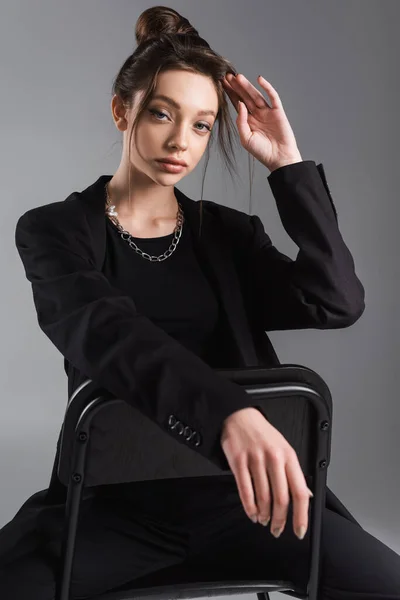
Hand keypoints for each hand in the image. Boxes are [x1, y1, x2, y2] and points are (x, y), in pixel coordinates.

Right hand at [220, 407, 312, 539]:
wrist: (239, 416)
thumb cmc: (263, 434)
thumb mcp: (284, 449)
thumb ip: (294, 473)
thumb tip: (307, 496)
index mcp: (289, 456)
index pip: (300, 492)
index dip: (301, 516)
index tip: (299, 530)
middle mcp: (274, 458)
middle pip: (281, 499)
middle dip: (279, 520)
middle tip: (277, 530)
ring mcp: (255, 459)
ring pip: (263, 497)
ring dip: (264, 515)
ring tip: (264, 520)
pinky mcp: (238, 461)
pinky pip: (245, 491)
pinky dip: (249, 507)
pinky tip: (252, 513)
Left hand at [221, 73, 302, 170]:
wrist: (279, 158)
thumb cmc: (262, 152)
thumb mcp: (245, 138)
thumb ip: (241, 122)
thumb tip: (240, 104)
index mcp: (248, 121)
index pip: (237, 103)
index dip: (230, 94)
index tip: (221, 83)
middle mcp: (257, 114)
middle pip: (245, 97)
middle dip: (236, 87)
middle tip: (227, 76)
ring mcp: (267, 112)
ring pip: (255, 95)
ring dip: (247, 86)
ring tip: (237, 77)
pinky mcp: (278, 111)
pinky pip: (272, 96)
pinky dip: (267, 87)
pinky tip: (259, 79)